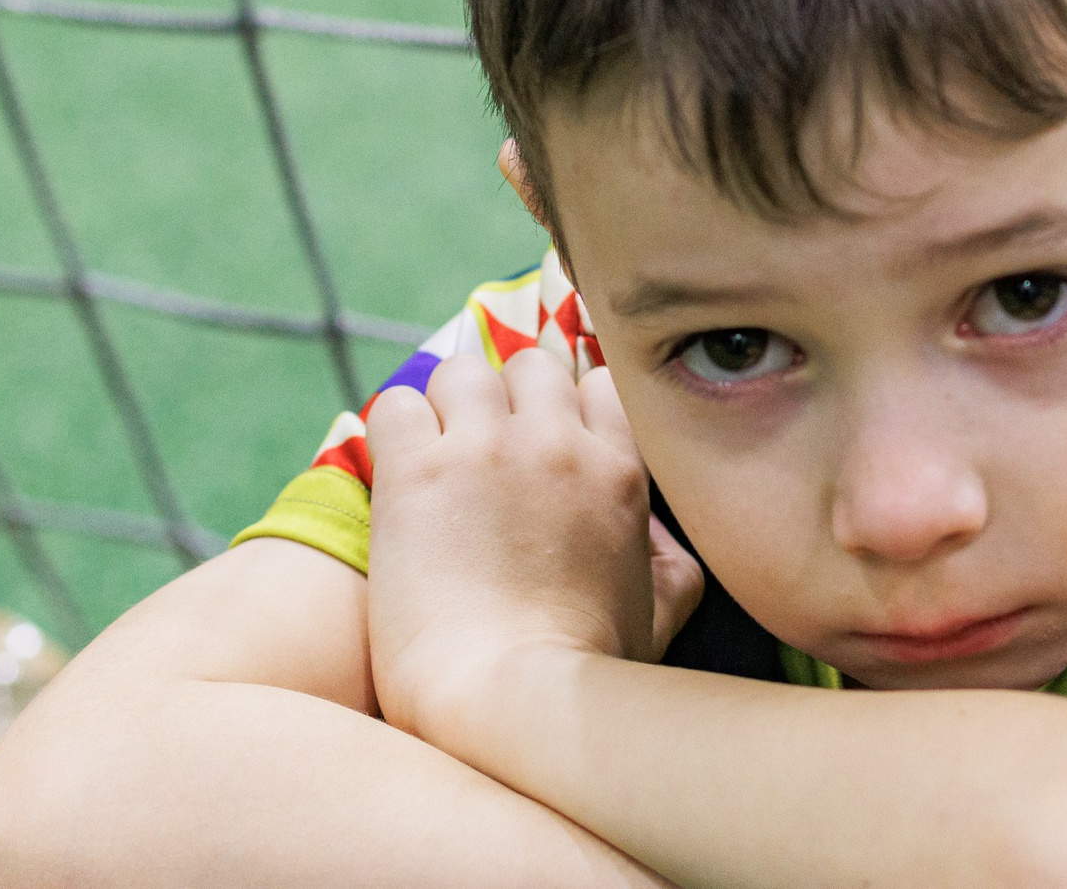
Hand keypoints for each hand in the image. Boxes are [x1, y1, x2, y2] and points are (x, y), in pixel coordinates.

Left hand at [364, 347, 703, 748]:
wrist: (504, 700)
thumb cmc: (584, 674)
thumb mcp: (661, 612)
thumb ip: (670, 559)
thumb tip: (655, 533)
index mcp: (618, 471)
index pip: (599, 384)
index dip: (566, 406)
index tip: (542, 436)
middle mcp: (556, 443)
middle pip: (530, 366)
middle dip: (505, 397)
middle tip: (482, 444)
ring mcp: (485, 450)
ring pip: (461, 372)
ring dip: (447, 405)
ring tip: (434, 451)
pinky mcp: (417, 471)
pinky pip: (400, 405)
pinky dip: (396, 428)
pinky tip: (396, 470)